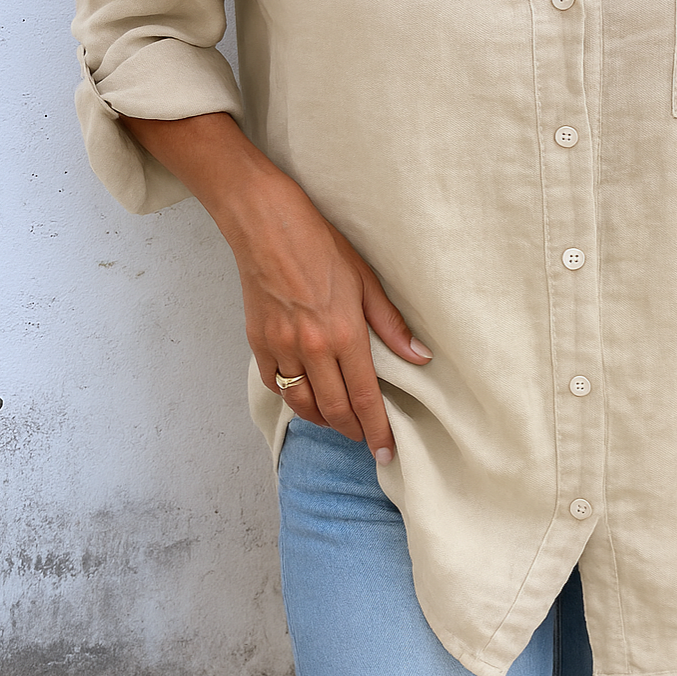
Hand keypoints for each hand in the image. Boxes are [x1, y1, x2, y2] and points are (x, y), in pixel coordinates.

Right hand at [229, 172, 430, 462]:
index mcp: (343, 333)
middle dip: (351, 431)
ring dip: (322, 419)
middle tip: (364, 438)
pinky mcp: (257, 342)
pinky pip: (276, 384)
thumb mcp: (365, 279)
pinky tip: (305, 394)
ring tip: (338, 421)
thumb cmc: (319, 245)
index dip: (376, 429)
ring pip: (301, 404)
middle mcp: (311, 348)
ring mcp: (280, 347)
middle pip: (333, 409)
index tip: (385, 451)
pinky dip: (292, 396)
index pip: (364, 397)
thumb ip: (391, 324)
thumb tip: (419, 356)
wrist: (265, 224)